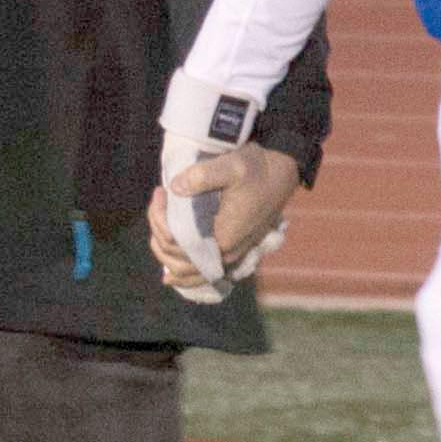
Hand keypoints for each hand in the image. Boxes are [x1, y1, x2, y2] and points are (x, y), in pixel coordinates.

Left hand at [154, 140, 302, 298]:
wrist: (282, 173)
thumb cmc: (257, 169)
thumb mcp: (232, 165)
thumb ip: (202, 175)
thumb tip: (173, 188)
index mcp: (223, 238)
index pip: (175, 242)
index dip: (159, 218)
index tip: (160, 191)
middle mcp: (226, 254)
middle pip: (177, 258)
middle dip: (159, 232)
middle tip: (159, 201)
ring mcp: (231, 256)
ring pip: (188, 272)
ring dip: (167, 255)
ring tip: (158, 229)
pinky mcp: (233, 252)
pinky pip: (203, 273)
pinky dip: (186, 275)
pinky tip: (171, 276)